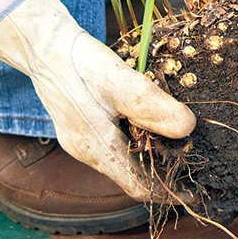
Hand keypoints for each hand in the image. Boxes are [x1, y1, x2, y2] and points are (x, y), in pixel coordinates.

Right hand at [0, 0, 195, 200]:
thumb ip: (154, 107)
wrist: (43, 46)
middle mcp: (87, 151)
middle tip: (193, 160)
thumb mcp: (122, 82)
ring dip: (150, 152)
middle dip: (163, 171)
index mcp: (97, 149)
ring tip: (179, 141)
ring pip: (123, 157)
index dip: (168, 192)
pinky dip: (136, 137)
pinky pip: (114, 141)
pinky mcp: (81, 125)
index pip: (139, 187)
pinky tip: (150, 121)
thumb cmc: (81, 64)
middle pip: (132, 174)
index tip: (194, 191)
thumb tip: (187, 129)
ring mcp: (81, 140)